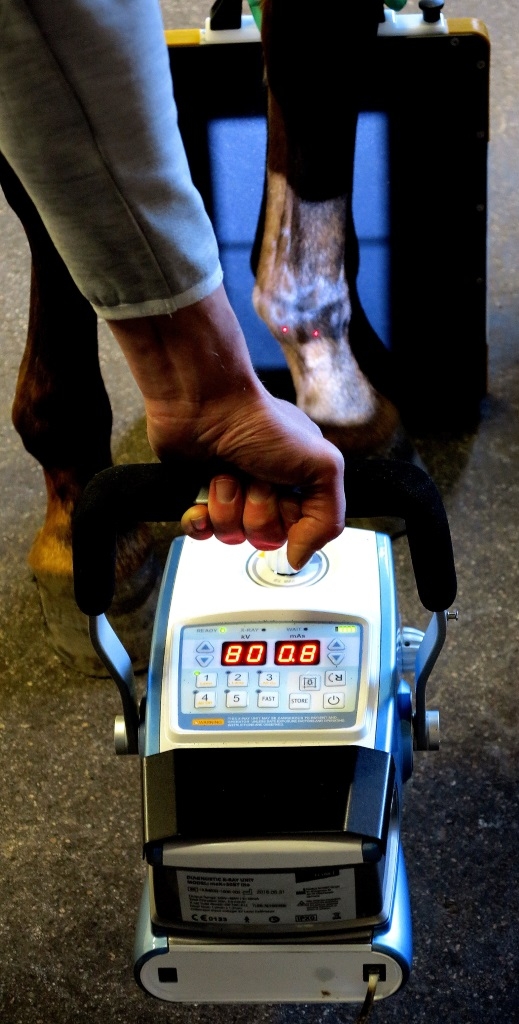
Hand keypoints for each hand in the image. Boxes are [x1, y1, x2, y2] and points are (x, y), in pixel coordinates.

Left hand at [108, 285, 344, 567]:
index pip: (300, 532)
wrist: (204, 405)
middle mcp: (265, 490)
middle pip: (264, 538)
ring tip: (227, 473)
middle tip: (254, 478)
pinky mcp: (196, 497)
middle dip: (257, 511)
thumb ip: (328, 519)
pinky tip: (203, 491)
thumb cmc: (260, 422)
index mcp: (298, 482)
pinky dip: (200, 517)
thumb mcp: (323, 465)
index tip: (287, 494)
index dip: (290, 520)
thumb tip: (300, 558)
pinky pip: (199, 533)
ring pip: (230, 536)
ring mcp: (231, 494)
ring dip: (227, 505)